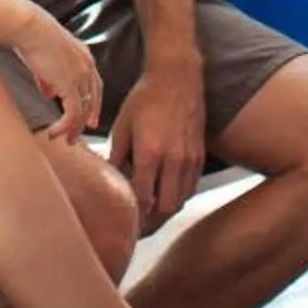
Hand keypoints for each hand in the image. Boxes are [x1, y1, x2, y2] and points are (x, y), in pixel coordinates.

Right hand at [8, 4, 102, 143]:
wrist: (28, 26)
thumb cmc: (30, 36)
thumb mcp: (43, 59)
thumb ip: (49, 77)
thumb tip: (49, 94)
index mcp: (83, 55)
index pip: (94, 85)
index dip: (92, 103)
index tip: (87, 119)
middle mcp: (87, 65)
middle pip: (93, 99)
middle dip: (86, 119)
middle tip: (78, 135)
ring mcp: (81, 75)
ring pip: (83, 110)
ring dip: (73, 128)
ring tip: (64, 139)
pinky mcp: (71, 85)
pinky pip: (73, 114)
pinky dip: (64, 127)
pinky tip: (53, 133)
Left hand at [109, 55, 204, 230]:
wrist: (177, 76)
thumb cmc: (145, 98)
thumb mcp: (122, 125)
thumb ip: (116, 157)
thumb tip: (106, 181)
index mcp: (151, 152)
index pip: (143, 199)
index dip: (134, 217)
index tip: (123, 226)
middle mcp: (174, 160)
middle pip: (165, 208)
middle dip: (150, 224)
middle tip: (137, 231)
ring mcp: (190, 159)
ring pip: (180, 201)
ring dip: (165, 213)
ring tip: (150, 219)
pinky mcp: (201, 155)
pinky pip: (191, 188)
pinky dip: (178, 198)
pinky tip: (166, 198)